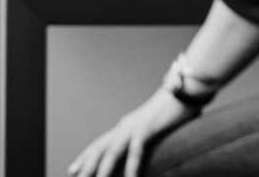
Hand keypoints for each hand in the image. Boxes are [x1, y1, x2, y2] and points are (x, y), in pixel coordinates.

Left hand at [68, 87, 199, 176]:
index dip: (86, 157)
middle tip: (73, 176)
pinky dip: (131, 166)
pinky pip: (136, 150)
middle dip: (86, 164)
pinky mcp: (147, 128)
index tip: (73, 169)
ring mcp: (134, 126)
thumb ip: (146, 140)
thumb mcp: (155, 129)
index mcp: (126, 127)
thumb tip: (141, 151)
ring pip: (112, 151)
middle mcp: (125, 126)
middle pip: (100, 149)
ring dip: (102, 169)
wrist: (185, 90)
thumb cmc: (173, 111)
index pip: (100, 144)